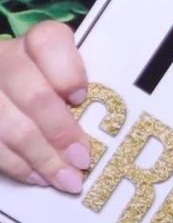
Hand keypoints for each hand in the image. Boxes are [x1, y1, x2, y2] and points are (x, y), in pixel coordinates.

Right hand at [0, 21, 90, 194]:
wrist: (8, 88)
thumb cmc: (55, 84)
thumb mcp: (71, 74)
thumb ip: (83, 88)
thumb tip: (111, 123)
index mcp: (36, 42)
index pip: (48, 42)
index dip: (67, 72)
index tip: (81, 98)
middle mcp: (5, 60)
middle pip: (33, 95)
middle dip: (61, 132)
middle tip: (83, 160)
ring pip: (9, 125)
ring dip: (42, 158)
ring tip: (67, 180)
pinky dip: (17, 165)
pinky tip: (38, 178)